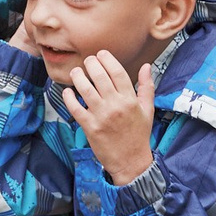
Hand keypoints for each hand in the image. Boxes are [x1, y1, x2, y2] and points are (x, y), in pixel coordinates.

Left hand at [61, 51, 155, 185]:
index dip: (107, 59)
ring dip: (78, 77)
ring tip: (76, 72)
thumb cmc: (139, 135)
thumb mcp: (148, 110)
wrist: (131, 162)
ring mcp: (101, 116)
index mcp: (130, 100)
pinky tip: (68, 91)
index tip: (101, 54)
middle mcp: (116, 105)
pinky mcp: (90, 127)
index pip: (117, 72)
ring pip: (85, 89)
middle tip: (87, 60)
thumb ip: (146, 86)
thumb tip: (146, 66)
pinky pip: (75, 108)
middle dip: (91, 64)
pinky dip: (69, 97)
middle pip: (99, 77)